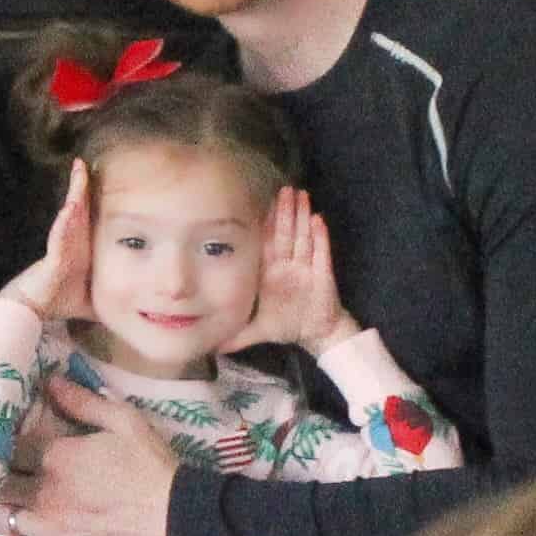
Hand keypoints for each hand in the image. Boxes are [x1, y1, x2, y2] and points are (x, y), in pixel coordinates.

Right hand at [0, 162, 95, 326]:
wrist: (32, 308)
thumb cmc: (59, 300)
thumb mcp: (91, 299)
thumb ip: (107, 298)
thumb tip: (130, 308)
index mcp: (79, 247)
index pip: (88, 217)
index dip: (93, 198)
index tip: (103, 178)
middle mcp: (69, 241)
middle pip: (78, 208)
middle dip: (82, 185)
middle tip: (85, 163)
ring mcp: (60, 246)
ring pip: (69, 215)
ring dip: (74, 194)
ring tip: (79, 173)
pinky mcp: (53, 257)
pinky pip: (59, 236)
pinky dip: (65, 222)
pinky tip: (70, 208)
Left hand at [0, 384, 178, 535]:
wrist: (176, 515)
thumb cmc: (151, 465)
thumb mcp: (123, 420)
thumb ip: (83, 401)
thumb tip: (49, 380)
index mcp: (56, 455)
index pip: (15, 447)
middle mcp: (43, 491)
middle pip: (2, 482)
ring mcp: (47, 527)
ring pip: (1, 517)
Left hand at [247, 190, 348, 351]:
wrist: (315, 334)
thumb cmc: (287, 325)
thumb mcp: (258, 331)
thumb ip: (236, 336)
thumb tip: (213, 346)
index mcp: (270, 273)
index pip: (266, 244)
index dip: (264, 224)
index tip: (260, 204)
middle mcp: (288, 266)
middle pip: (285, 234)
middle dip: (284, 212)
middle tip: (283, 189)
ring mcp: (306, 267)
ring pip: (303, 237)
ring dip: (302, 216)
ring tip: (301, 196)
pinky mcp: (323, 275)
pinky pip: (322, 253)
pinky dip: (321, 238)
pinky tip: (319, 221)